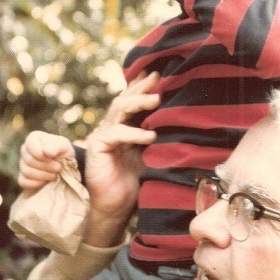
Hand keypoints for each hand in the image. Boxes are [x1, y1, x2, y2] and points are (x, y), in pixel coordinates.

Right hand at [17, 131, 74, 189]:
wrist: (65, 164)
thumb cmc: (62, 151)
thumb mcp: (63, 145)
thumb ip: (55, 146)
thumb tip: (46, 152)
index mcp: (33, 139)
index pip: (30, 145)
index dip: (41, 154)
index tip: (53, 157)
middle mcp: (25, 150)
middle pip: (29, 161)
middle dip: (46, 166)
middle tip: (59, 167)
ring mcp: (22, 164)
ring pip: (27, 172)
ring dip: (44, 175)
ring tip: (55, 174)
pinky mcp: (23, 177)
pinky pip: (24, 182)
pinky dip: (36, 183)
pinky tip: (46, 181)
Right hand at [81, 71, 159, 244]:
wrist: (115, 207)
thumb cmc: (135, 183)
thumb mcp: (152, 154)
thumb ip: (159, 136)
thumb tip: (182, 118)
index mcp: (125, 127)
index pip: (133, 100)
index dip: (143, 85)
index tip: (159, 73)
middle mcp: (112, 127)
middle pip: (125, 99)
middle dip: (141, 86)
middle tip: (157, 77)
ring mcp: (103, 135)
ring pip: (118, 110)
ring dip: (138, 102)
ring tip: (156, 99)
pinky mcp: (97, 147)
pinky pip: (115, 134)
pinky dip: (133, 134)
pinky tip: (150, 136)